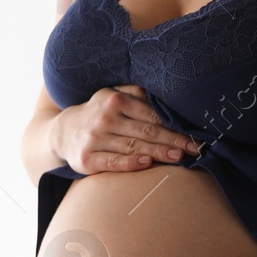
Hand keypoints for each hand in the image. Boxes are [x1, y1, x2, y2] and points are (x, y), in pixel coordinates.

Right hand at [53, 84, 202, 173]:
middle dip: (173, 141)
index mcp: (115, 100)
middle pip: (146, 131)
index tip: (194, 136)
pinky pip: (113, 161)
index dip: (175, 126)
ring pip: (133, 147)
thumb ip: (135, 93)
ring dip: (158, 152)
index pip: (151, 115)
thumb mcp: (111, 95)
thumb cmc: (97, 113)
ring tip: (178, 157)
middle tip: (194, 149)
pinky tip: (146, 163)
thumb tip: (165, 95)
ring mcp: (95, 139)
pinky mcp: (87, 159)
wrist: (61, 132)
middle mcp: (105, 118)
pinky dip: (130, 162)